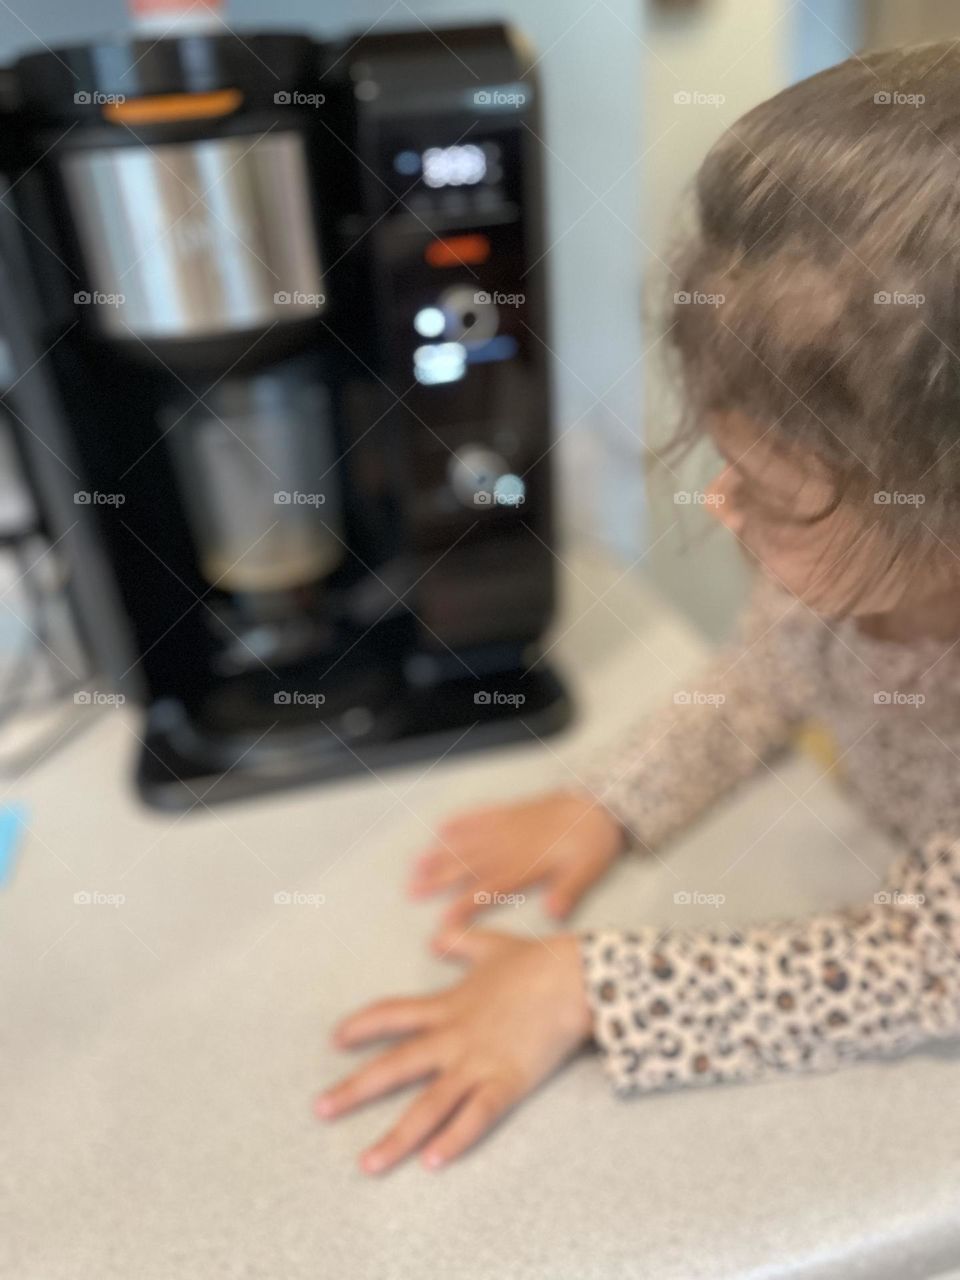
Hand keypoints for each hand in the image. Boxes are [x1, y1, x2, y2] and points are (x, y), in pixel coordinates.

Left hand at [314, 929, 592, 1173]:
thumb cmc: (538, 960)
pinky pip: (476, 1118)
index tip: (335, 1039)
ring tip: (368, 1164)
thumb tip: (439, 937)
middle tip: (320, 1110)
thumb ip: (462, 942)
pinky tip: (432, 1163)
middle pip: (395, 1066)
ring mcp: (478, 1062)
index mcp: (448, 1005)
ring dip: (397, 1138)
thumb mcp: (493, 945)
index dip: (362, 1026)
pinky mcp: (507, 1082)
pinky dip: (454, 1141)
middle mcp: (454, 1037)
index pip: (392, 1014)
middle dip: (354, 1089)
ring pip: (428, 1106)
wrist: (574, 976)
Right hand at [408, 787, 625, 925]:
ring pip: (467, 841)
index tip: (443, 922)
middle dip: (438, 879)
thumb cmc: (593, 842)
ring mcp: (507, 826)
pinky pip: (479, 816)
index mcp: (527, 864)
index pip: (489, 889)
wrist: (599, 803)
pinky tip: (442, 828)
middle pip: (468, 865)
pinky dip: (460, 822)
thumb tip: (555, 914)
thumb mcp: (588, 871)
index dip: (465, 905)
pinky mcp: (510, 812)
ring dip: (440, 852)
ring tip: (416, 864)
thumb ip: (569, 891)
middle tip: (411, 890)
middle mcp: (510, 844)